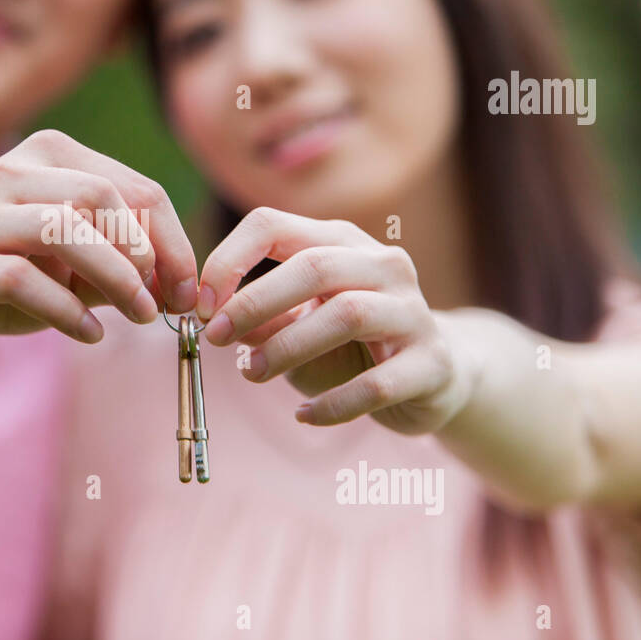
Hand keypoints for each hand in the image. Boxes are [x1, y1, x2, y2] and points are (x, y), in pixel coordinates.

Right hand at [0, 130, 197, 374]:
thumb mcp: (59, 266)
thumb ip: (113, 267)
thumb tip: (178, 287)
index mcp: (41, 158)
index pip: (130, 188)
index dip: (170, 238)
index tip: (187, 286)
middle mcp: (7, 174)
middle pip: (103, 199)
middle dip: (148, 255)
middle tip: (165, 302)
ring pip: (65, 230)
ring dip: (116, 279)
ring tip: (139, 317)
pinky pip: (23, 280)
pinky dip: (66, 311)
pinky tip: (87, 335)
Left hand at [195, 207, 472, 433]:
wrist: (441, 374)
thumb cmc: (353, 345)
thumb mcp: (299, 325)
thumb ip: (262, 321)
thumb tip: (216, 323)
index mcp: (339, 242)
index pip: (272, 225)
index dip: (227, 260)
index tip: (200, 303)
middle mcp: (382, 265)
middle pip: (313, 268)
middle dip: (253, 303)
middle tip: (215, 337)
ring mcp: (413, 312)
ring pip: (346, 315)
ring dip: (288, 347)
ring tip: (253, 373)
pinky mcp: (433, 363)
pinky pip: (376, 384)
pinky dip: (333, 403)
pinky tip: (305, 414)